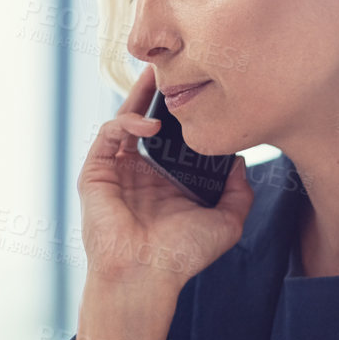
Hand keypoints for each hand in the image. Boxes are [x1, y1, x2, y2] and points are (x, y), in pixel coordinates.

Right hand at [78, 63, 252, 289]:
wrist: (146, 276)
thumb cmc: (181, 256)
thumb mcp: (226, 223)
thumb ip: (239, 193)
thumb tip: (242, 162)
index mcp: (167, 182)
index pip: (175, 137)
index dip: (185, 113)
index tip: (202, 89)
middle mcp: (141, 173)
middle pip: (148, 119)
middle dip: (159, 92)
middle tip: (174, 63)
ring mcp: (116, 171)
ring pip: (125, 120)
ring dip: (140, 95)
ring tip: (159, 75)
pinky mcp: (96, 173)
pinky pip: (109, 134)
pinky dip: (127, 121)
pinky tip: (150, 122)